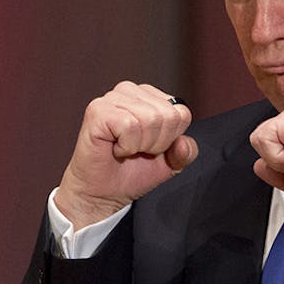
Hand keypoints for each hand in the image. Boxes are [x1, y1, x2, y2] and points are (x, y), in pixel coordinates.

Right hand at [56, 81, 197, 228]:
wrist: (102, 192)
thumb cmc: (130, 172)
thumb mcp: (170, 163)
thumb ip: (186, 152)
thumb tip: (183, 143)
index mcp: (148, 97)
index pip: (181, 113)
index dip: (170, 139)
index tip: (150, 147)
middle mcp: (129, 92)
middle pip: (168, 115)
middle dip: (156, 143)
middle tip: (135, 150)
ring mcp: (111, 99)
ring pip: (150, 119)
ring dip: (140, 145)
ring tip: (124, 149)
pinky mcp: (97, 110)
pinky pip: (129, 125)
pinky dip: (126, 145)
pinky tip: (114, 147)